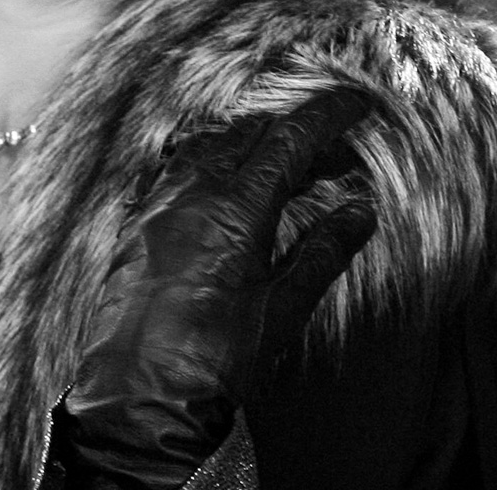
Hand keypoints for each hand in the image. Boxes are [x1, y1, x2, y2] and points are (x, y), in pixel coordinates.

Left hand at [51, 89, 378, 489]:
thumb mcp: (284, 306)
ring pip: (209, 146)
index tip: (358, 104)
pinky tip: (230, 187)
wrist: (138, 392)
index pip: (288, 139)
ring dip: (252, 146)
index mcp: (234, 206)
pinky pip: (175, 168)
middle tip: (337, 155)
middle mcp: (190, 191)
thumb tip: (361, 210)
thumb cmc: (213, 357)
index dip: (327, 116)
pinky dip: (210, 163)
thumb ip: (324, 250)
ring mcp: (157, 202)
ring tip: (290, 173)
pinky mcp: (135, 221)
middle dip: (296, 134)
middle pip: (250, 135)